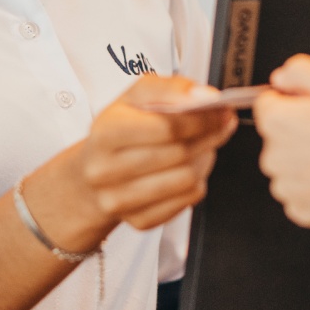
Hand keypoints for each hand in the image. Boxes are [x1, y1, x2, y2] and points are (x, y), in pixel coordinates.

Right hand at [27, 75, 236, 250]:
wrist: (88, 177)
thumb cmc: (117, 132)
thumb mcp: (134, 97)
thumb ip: (170, 88)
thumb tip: (204, 96)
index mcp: (105, 133)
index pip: (166, 127)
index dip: (201, 118)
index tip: (220, 110)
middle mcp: (106, 170)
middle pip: (179, 153)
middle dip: (209, 136)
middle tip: (221, 125)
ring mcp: (120, 200)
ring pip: (186, 179)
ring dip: (205, 159)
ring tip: (205, 145)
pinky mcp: (138, 221)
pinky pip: (186, 200)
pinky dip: (197, 182)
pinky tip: (190, 168)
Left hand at [251, 55, 309, 235]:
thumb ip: (301, 70)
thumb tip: (283, 77)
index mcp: (276, 122)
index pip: (269, 101)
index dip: (297, 98)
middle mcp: (272, 156)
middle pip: (281, 134)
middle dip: (303, 129)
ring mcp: (287, 187)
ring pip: (292, 163)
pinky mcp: (302, 210)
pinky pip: (304, 190)